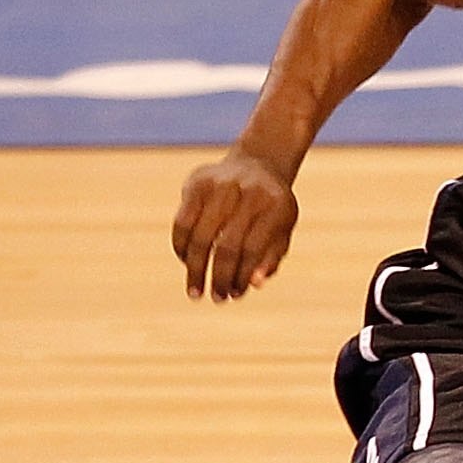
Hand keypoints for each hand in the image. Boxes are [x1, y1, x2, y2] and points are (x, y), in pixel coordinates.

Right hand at [173, 150, 298, 300]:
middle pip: (227, 246)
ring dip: (195, 268)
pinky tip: (185, 260)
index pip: (254, 250)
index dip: (242, 275)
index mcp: (275, 208)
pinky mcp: (197, 183)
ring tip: (195, 290)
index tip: (234, 295)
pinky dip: (181, 245)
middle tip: (216, 298)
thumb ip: (271, 257)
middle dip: (219, 277)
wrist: (258, 164)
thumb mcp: (282, 230)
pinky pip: (182, 221)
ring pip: (200, 236)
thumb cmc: (272, 207)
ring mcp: (221, 186)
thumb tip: (254, 284)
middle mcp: (249, 194)